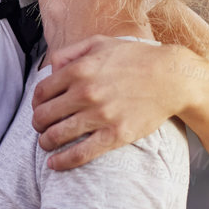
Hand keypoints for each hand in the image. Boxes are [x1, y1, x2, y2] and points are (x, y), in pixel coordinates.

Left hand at [31, 36, 182, 170]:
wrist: (172, 78)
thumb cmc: (136, 58)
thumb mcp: (100, 43)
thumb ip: (71, 52)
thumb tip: (50, 69)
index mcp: (79, 70)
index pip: (42, 92)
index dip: (36, 103)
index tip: (39, 108)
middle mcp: (85, 93)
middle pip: (45, 115)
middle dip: (38, 124)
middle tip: (41, 127)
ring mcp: (100, 115)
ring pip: (57, 135)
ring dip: (45, 142)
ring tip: (46, 144)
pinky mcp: (115, 135)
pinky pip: (80, 153)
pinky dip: (62, 161)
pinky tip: (54, 164)